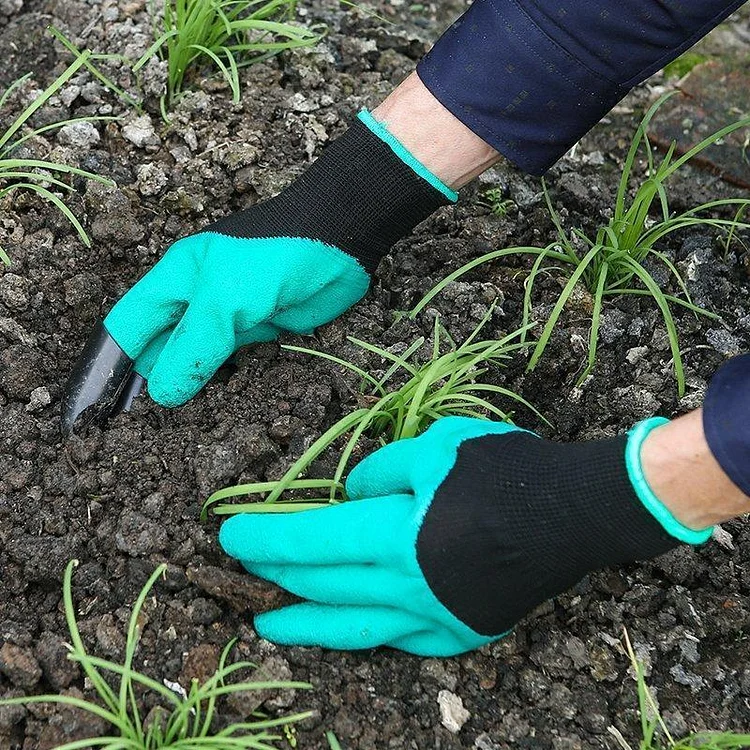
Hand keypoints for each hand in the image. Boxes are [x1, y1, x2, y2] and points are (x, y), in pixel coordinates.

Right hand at [61, 112, 451, 432]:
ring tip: (169, 430)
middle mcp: (195, 300)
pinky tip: (214, 407)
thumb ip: (192, 346)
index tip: (98, 408)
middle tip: (134, 430)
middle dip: (149, 382)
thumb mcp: (224, 300)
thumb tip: (161, 393)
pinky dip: (222, 384)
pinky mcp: (258, 332)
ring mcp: (227, 318)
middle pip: (159, 348)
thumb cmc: (274, 258)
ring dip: (187, 387)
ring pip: (195, 360)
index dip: (109, 365)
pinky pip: (231, 363)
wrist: (340, 242)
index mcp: (174, 282)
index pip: (128, 328)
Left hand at [219, 416, 709, 656]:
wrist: (577, 512)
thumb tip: (352, 496)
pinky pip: (402, 639)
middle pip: (325, 582)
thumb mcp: (437, 446)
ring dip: (306, 624)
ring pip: (354, 626)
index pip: (312, 539)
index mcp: (396, 535)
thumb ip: (382, 471)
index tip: (230, 535)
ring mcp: (435, 617)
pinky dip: (368, 632)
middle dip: (278, 573)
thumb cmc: (505, 470)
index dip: (267, 537)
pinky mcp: (461, 631)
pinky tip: (351, 629)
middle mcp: (407, 586)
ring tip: (267, 626)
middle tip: (245, 566)